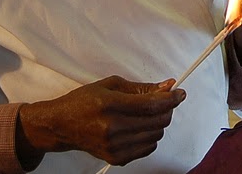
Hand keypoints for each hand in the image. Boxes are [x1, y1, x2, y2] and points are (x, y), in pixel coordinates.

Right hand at [15, 75, 185, 167]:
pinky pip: (148, 148)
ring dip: (159, 123)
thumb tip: (167, 86)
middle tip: (165, 101)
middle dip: (168, 109)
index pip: (151, 104)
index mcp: (109, 104)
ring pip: (156, 135)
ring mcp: (114, 146)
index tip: (179, 93)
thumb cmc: (83, 102)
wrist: (61, 125)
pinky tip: (139, 127)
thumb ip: (141, 87)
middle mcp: (112, 127)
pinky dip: (150, 136)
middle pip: (158, 121)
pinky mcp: (116, 158)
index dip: (171, 98)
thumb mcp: (111, 85)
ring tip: (148, 114)